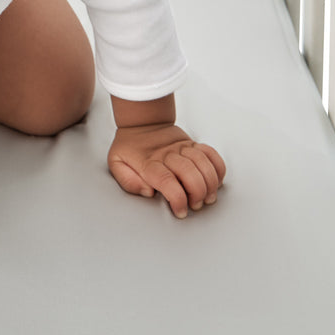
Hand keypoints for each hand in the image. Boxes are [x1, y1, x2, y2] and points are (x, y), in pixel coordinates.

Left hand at [107, 122, 225, 217]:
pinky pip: (210, 153)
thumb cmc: (129, 147)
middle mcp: (168, 154)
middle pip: (189, 173)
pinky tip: (216, 180)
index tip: (181, 211)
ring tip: (207, 197)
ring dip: (209, 183)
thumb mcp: (116, 163)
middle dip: (197, 193)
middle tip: (195, 205)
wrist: (141, 124)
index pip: (167, 181)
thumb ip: (128, 180)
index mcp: (149, 162)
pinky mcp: (192, 144)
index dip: (177, 199)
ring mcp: (182, 148)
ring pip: (203, 163)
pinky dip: (217, 168)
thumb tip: (148, 192)